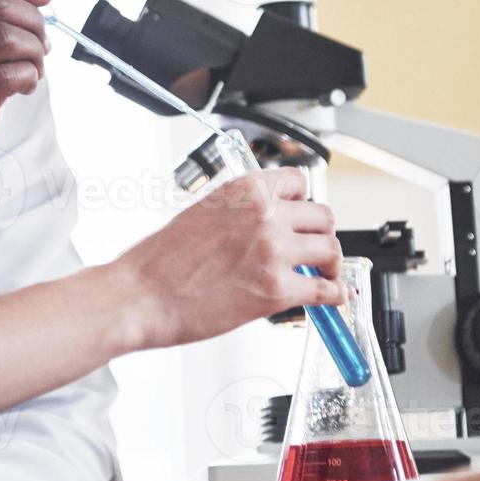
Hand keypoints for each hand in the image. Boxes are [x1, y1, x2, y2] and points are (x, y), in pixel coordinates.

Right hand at [111, 167, 345, 350]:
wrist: (142, 294)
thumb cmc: (160, 260)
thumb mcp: (203, 212)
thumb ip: (241, 213)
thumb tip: (267, 224)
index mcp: (244, 190)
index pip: (299, 182)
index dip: (304, 204)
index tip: (303, 218)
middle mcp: (265, 214)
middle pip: (323, 217)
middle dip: (322, 235)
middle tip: (316, 250)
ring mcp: (274, 252)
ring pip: (331, 251)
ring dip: (330, 264)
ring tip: (324, 275)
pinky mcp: (277, 290)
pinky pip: (326, 290)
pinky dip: (336, 296)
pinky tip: (335, 298)